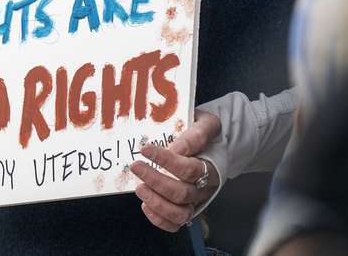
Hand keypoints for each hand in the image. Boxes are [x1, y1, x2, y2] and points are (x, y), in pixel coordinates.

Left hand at [132, 110, 221, 231]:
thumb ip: (194, 135)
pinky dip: (159, 219)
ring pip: (179, 213)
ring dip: (156, 203)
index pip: (189, 168)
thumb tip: (175, 150)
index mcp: (211, 166)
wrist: (211, 143)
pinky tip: (145, 204)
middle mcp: (204, 188)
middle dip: (155, 181)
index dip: (166, 161)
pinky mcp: (186, 209)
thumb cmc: (204, 132)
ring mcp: (195, 201)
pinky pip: (175, 223)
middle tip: (136, 167)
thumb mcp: (205, 123)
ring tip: (139, 188)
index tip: (145, 149)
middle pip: (182, 193)